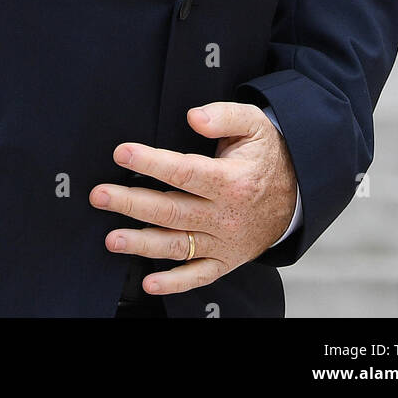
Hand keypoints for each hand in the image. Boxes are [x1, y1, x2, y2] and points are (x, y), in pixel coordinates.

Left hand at [89, 101, 297, 295]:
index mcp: (230, 180)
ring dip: (142, 243)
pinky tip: (149, 281)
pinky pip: (198, 276)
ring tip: (112, 238)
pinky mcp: (225, 260)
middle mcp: (225, 215)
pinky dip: (174, 282)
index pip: (183, 171)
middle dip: (131, 203)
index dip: (150, 162)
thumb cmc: (267, 154)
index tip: (122, 153)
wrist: (298, 193)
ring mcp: (224, 242)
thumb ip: (223, 115)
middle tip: (99, 195)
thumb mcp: (254, 123)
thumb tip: (194, 117)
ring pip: (177, 244)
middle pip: (171, 210)